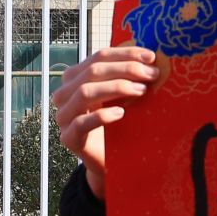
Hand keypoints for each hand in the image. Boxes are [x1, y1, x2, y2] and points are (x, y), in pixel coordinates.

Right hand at [48, 45, 157, 199]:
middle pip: (92, 72)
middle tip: (151, 75)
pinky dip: (102, 115)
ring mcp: (64, 116)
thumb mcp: (122, 96)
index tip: (151, 57)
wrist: (109, 161)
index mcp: (76, 78)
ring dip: (116, 88)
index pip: (98, 57)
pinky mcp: (68, 138)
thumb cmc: (118, 125)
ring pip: (84, 92)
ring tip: (141, 91)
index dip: (125, 54)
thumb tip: (152, 60)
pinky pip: (81, 123)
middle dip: (126, 70)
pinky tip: (121, 113)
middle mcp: (65, 94)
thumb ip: (127, 78)